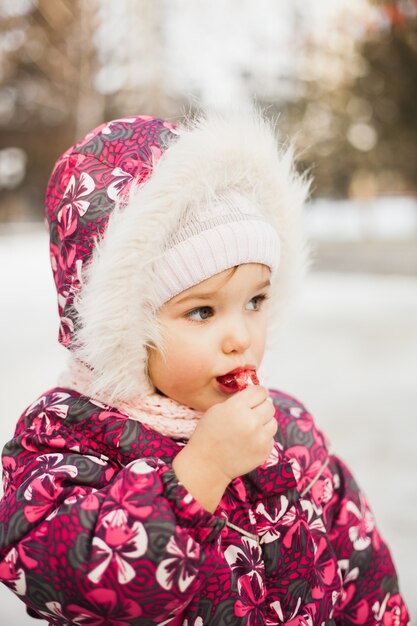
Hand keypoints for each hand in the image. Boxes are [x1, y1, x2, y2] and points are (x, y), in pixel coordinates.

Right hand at [172, 386, 276, 511]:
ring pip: (273, 422)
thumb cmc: (209, 434)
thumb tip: (258, 395)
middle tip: (251, 414)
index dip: (258, 394)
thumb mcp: (218, 409)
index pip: (260, 392)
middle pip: (269, 406)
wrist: (207, 464)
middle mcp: (251, 421)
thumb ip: (239, 400)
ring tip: (249, 429)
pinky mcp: (264, 451)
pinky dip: (262, 439)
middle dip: (261, 408)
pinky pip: (270, 438)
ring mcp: (260, 438)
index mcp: (237, 407)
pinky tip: (249, 442)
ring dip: (264, 423)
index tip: (255, 398)